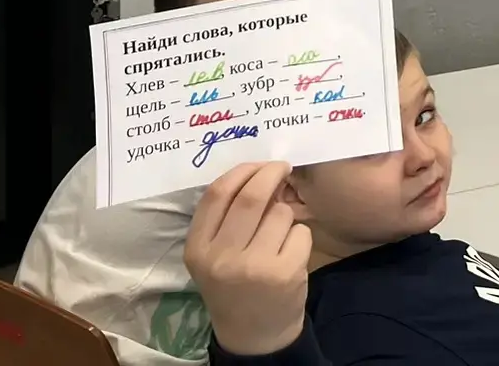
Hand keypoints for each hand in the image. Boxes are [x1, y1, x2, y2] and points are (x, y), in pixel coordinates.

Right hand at [185, 161, 310, 356]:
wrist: (253, 335)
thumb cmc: (233, 285)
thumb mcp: (213, 256)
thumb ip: (225, 218)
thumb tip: (257, 171)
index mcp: (198, 249)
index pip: (217, 194)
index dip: (242, 171)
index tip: (259, 164)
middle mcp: (221, 258)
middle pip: (251, 196)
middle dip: (271, 173)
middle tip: (282, 168)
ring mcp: (254, 266)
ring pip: (280, 213)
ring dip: (286, 213)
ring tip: (278, 235)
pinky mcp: (284, 272)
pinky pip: (300, 232)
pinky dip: (300, 235)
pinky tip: (290, 254)